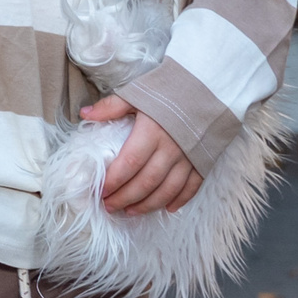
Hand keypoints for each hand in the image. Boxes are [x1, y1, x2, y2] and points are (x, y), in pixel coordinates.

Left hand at [82, 97, 202, 213]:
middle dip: (125, 198)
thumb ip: (112, 106)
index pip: (129, 164)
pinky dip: (180, 200)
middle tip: (110, 207)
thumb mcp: (138, 92)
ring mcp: (189, 157)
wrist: (212, 86)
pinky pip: (192, 186)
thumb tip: (84, 114)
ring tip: (130, 212)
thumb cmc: (171, 89)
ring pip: (167, 189)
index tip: (100, 192)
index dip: (114, 181)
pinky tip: (167, 209)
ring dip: (148, 204)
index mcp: (151, 131)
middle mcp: (171, 148)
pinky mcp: (204, 161)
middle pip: (146, 182)